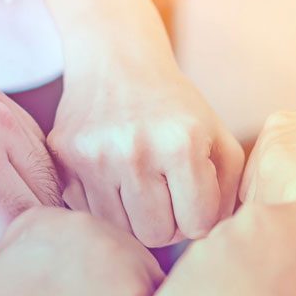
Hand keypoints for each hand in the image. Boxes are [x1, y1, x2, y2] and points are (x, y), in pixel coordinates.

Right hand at [33, 0, 243, 247]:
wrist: (116, 59)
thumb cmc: (175, 107)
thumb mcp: (218, 135)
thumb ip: (230, 189)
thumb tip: (215, 236)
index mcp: (182, 143)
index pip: (196, 225)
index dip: (197, 219)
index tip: (192, 202)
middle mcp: (135, 150)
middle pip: (156, 236)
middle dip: (166, 223)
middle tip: (166, 199)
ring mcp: (95, 155)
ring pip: (121, 230)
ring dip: (134, 217)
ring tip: (140, 188)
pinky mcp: (65, 157)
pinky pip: (89, 212)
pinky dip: (105, 204)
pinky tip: (113, 177)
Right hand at [240, 89, 295, 294]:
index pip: (262, 250)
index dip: (282, 264)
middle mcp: (280, 166)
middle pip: (251, 221)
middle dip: (275, 234)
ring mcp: (275, 140)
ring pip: (250, 192)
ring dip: (270, 205)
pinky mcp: (277, 123)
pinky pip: (260, 164)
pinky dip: (276, 176)